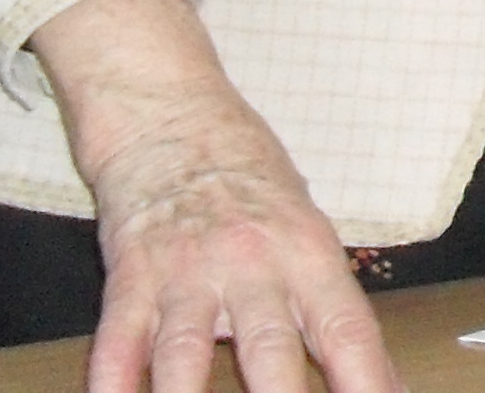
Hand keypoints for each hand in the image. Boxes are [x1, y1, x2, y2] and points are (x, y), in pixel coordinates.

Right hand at [31, 0, 398, 392]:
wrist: (172, 117)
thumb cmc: (249, 176)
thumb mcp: (305, 225)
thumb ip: (325, 300)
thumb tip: (369, 372)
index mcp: (307, 254)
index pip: (346, 328)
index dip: (366, 378)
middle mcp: (251, 266)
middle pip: (270, 350)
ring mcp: (187, 274)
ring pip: (185, 356)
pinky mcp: (131, 275)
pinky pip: (119, 341)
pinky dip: (115, 382)